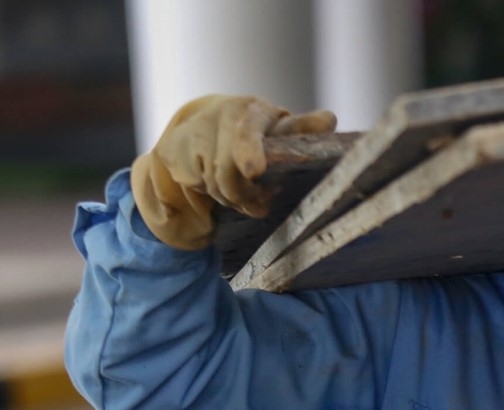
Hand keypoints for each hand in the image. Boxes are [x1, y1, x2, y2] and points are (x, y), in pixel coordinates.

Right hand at [130, 94, 336, 249]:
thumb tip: (328, 119)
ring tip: (245, 197)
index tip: (253, 170)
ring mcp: (197, 131)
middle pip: (229, 167)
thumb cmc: (256, 132)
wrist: (203, 127)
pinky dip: (213, 195)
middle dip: (243, 193)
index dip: (250, 150)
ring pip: (215, 181)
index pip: (250, 130)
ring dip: (232, 197)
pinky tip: (222, 190)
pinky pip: (197, 183)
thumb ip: (303, 130)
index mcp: (254, 109)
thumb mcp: (281, 130)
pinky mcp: (174, 147)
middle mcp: (223, 114)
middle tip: (259, 207)